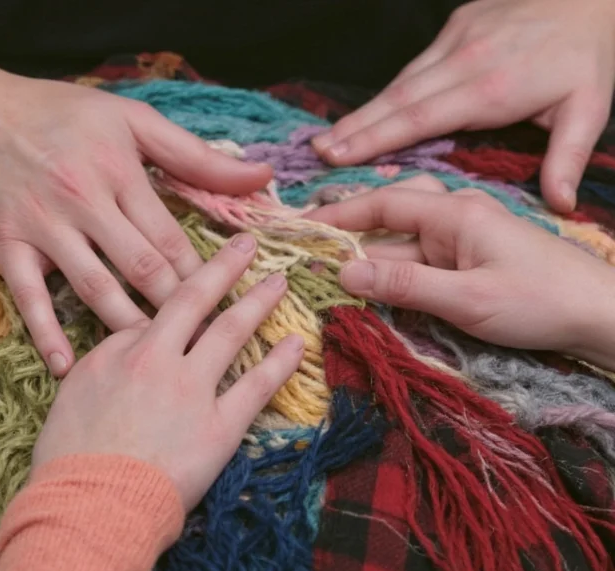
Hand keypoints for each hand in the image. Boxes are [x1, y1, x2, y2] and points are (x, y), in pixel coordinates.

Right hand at [0, 73, 271, 376]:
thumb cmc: (59, 115)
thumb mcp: (131, 118)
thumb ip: (195, 155)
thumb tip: (259, 178)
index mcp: (118, 171)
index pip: (170, 236)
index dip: (204, 276)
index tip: (228, 306)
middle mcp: (81, 200)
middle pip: (140, 266)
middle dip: (177, 308)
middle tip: (205, 344)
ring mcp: (40, 226)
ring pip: (94, 287)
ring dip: (127, 326)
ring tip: (158, 362)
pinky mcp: (5, 248)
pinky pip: (29, 298)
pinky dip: (47, 333)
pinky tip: (69, 367)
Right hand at [31, 233, 303, 509]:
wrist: (90, 504)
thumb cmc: (71, 454)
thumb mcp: (77, 391)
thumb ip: (109, 357)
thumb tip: (133, 336)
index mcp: (123, 349)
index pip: (160, 306)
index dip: (189, 277)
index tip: (211, 261)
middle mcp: (161, 359)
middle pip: (198, 302)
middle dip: (227, 268)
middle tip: (250, 245)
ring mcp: (193, 391)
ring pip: (231, 334)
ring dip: (258, 304)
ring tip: (280, 282)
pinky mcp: (219, 428)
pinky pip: (255, 388)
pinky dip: (279, 363)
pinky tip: (296, 343)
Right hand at [307, 187, 614, 369]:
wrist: (601, 313)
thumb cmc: (541, 302)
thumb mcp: (467, 299)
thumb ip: (404, 283)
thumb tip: (344, 271)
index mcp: (454, 212)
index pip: (382, 204)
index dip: (338, 214)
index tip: (302, 226)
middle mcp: (456, 215)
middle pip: (389, 214)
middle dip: (348, 228)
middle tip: (310, 244)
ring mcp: (466, 234)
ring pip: (404, 236)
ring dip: (371, 249)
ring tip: (334, 262)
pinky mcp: (473, 255)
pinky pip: (422, 253)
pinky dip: (395, 263)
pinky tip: (381, 277)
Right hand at [312, 0, 614, 212]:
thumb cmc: (587, 54)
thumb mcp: (588, 107)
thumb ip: (566, 157)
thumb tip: (558, 205)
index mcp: (489, 89)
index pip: (419, 119)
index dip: (375, 138)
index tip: (339, 156)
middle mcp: (463, 63)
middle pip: (397, 102)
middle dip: (354, 128)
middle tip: (318, 152)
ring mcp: (456, 42)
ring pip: (399, 83)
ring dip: (362, 112)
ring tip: (330, 137)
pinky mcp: (455, 29)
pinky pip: (414, 67)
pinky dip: (388, 92)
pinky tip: (368, 111)